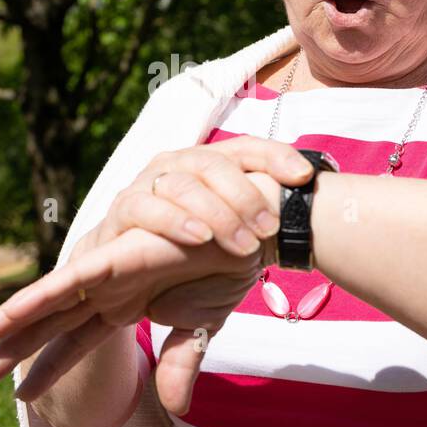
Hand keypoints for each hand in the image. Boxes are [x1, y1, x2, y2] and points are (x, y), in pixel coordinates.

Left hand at [0, 181, 278, 413]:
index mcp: (125, 304)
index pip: (77, 342)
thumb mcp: (201, 328)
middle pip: (52, 324)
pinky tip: (10, 314)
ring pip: (50, 302)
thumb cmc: (226, 269)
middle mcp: (110, 288)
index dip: (50, 367)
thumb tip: (173, 408)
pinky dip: (40, 296)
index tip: (23, 397)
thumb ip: (179, 363)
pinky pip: (70, 281)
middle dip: (15, 347)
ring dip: (12, 321)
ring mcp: (110, 274)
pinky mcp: (117, 260)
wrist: (251, 236)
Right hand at [90, 137, 311, 256]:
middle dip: (246, 194)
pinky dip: (176, 222)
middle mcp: (177, 164)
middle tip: (270, 228)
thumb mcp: (226, 241)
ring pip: (184, 183)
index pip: (245, 148)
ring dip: (218, 213)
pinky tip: (200, 238)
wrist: (123, 279)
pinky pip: (147, 207)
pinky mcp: (122, 209)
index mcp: (207, 165)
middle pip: (215, 162)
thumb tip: (303, 215)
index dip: (276, 155)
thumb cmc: (183, 254)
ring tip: (243, 244)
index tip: (305, 177)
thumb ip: (256, 226)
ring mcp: (147, 183)